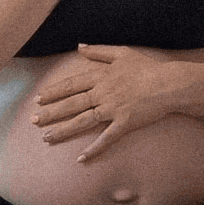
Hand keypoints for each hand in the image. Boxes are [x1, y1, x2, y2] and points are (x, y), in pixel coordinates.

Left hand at [32, 44, 173, 158]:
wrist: (170, 84)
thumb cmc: (147, 68)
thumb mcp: (122, 53)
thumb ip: (99, 50)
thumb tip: (80, 46)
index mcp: (101, 76)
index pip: (71, 85)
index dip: (54, 92)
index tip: (38, 99)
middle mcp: (103, 93)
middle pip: (72, 104)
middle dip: (51, 113)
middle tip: (33, 121)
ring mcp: (113, 109)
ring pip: (83, 121)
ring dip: (63, 130)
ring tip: (46, 138)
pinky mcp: (125, 123)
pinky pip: (106, 138)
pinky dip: (94, 149)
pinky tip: (81, 158)